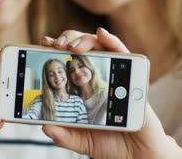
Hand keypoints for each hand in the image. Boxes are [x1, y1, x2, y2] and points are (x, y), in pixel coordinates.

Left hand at [41, 28, 181, 158]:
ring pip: (99, 45)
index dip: (56, 49)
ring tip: (72, 46)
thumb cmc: (111, 143)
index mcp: (84, 87)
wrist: (137, 154)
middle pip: (82, 46)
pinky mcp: (132, 75)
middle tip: (57, 45)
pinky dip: (112, 40)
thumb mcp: (81, 140)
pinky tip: (101, 34)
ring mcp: (115, 73)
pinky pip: (123, 53)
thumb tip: (46, 126)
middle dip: (67, 40)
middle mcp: (99, 76)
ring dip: (84, 39)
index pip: (68, 60)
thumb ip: (64, 135)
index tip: (44, 43)